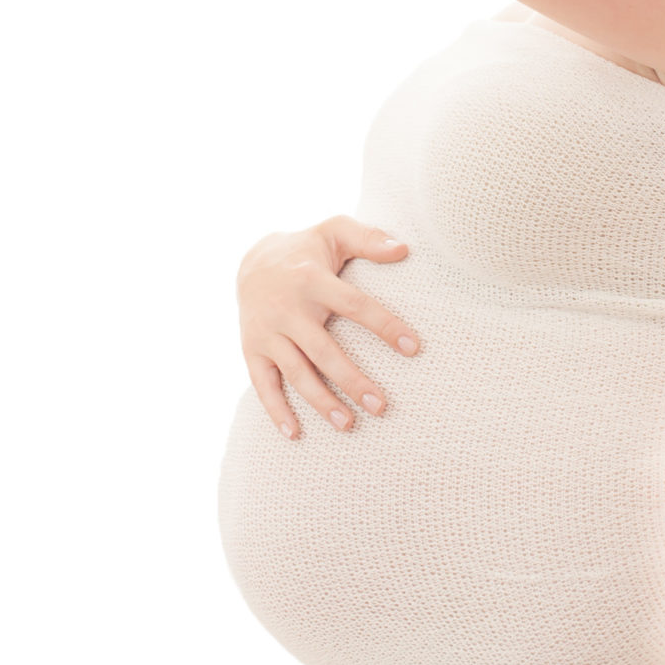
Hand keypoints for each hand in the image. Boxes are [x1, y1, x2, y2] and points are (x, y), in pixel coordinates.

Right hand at [239, 217, 415, 438]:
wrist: (251, 260)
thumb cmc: (307, 249)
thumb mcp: (334, 230)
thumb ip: (368, 237)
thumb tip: (404, 249)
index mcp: (313, 279)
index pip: (353, 305)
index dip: (383, 326)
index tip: (413, 348)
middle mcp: (288, 309)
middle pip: (323, 350)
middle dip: (351, 380)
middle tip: (380, 406)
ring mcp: (267, 332)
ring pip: (296, 372)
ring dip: (321, 402)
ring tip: (349, 426)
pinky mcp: (251, 349)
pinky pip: (262, 384)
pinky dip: (275, 410)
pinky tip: (295, 434)